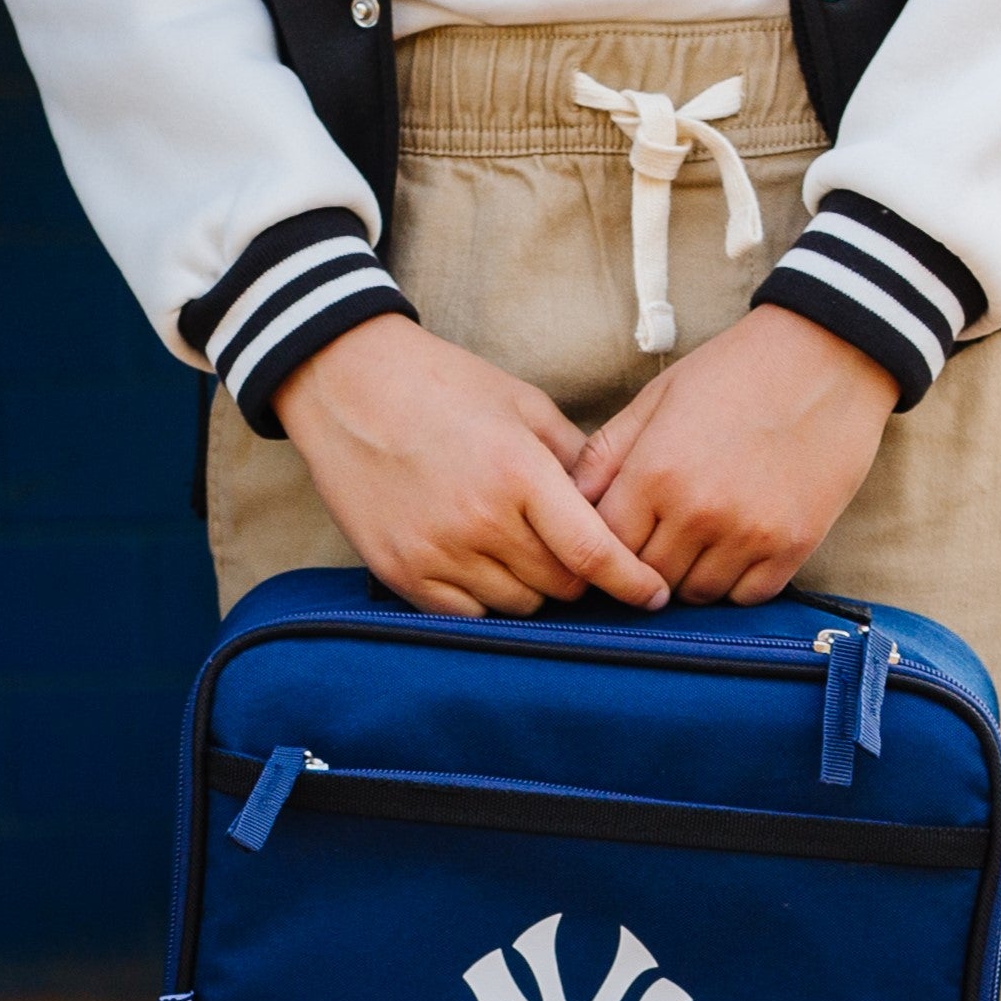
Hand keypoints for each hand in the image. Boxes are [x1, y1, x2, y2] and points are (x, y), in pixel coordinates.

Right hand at [275, 318, 670, 617]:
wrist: (345, 385)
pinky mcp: (403, 575)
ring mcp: (438, 553)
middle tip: (567, 547)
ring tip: (516, 546)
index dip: (632, 582)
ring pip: (520, 606)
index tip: (655, 595)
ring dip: (533, 587)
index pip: (593, 553)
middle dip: (578, 574)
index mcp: (519, 473)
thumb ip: (575, 456)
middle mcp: (481, 521)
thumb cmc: (442, 387)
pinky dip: (487, 600)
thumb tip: (618, 503)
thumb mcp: (522, 403)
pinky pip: (469, 615)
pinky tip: (481, 564)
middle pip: (561, 586)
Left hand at [574, 307, 895, 606]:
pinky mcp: (793, 547)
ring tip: (697, 540)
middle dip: (643, 564)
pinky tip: (735, 549)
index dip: (602, 545)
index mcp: (657, 471)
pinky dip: (734, 582)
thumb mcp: (660, 395)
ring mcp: (749, 534)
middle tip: (656, 540)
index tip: (612, 537)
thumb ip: (608, 453)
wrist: (829, 355)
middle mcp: (700, 512)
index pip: (605, 544)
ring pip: (695, 594)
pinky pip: (746, 597)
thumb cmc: (737, 370)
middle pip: (647, 578)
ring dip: (688, 576)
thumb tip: (568, 502)